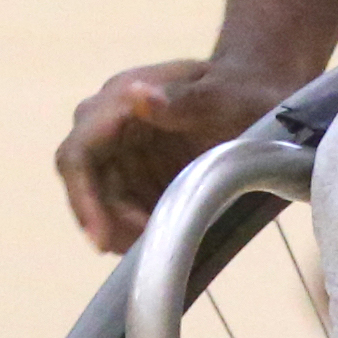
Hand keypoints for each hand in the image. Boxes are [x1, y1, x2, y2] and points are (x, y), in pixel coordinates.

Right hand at [56, 57, 302, 252]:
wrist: (258, 92)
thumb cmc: (243, 90)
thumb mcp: (225, 97)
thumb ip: (186, 100)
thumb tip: (137, 95)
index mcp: (120, 98)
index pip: (80, 152)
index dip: (83, 197)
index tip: (101, 239)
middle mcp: (109, 126)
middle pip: (87, 186)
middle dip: (111, 223)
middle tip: (152, 248)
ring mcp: (120, 153)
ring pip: (104, 204)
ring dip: (126, 231)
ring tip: (166, 244)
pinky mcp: (136, 176)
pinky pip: (124, 211)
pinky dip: (141, 230)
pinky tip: (170, 239)